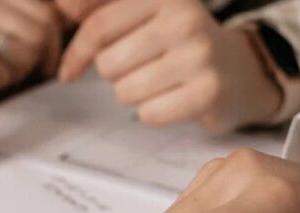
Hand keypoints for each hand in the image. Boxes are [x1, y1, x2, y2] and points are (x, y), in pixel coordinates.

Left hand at [56, 0, 282, 131]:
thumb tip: (63, 5)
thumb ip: (100, 7)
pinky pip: (149, 114)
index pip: (98, 28)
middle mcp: (184, 18)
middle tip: (138, 69)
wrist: (236, 68)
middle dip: (114, 74)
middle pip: (109, 63)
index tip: (68, 71)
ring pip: (126, 91)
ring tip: (157, 82)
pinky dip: (153, 112)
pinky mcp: (208, 90)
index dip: (76, 54)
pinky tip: (170, 98)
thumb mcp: (141, 12)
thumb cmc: (176, 41)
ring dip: (133, 93)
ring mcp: (199, 54)